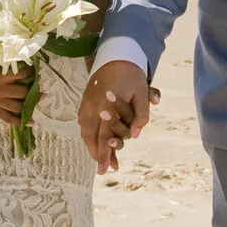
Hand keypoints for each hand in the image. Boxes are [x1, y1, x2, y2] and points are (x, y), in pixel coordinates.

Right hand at [0, 61, 31, 124]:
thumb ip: (6, 64)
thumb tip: (24, 62)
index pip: (21, 75)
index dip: (30, 72)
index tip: (34, 69)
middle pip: (22, 92)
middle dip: (32, 87)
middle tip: (37, 82)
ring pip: (18, 106)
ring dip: (30, 103)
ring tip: (40, 97)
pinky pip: (7, 118)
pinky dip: (20, 121)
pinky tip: (32, 122)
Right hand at [80, 59, 151, 173]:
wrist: (115, 56)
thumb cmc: (131, 76)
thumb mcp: (142, 93)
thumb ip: (140, 115)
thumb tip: (136, 135)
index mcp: (105, 106)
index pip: (102, 137)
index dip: (104, 155)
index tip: (105, 170)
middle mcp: (92, 107)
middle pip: (90, 137)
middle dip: (97, 155)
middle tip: (102, 170)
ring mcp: (86, 104)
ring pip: (85, 131)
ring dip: (92, 146)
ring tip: (100, 158)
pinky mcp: (85, 101)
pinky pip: (84, 123)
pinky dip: (89, 134)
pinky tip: (94, 140)